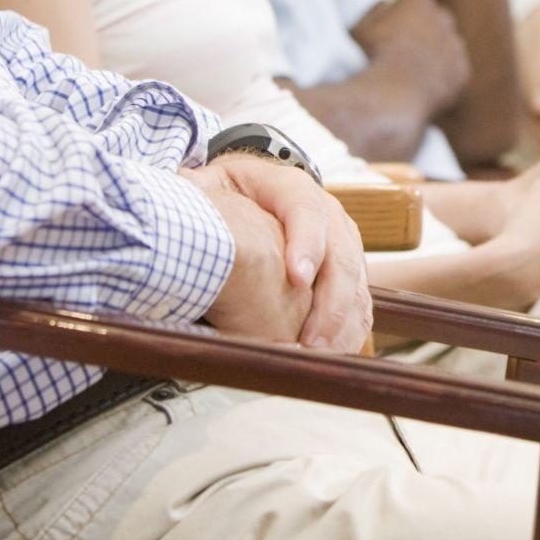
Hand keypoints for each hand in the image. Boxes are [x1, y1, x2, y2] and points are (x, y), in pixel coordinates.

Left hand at [186, 153, 371, 351]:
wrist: (260, 193)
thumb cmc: (234, 194)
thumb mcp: (215, 183)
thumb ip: (200, 189)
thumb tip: (179, 186)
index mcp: (292, 188)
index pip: (306, 210)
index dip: (307, 243)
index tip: (297, 278)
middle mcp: (328, 214)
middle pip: (342, 257)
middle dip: (329, 303)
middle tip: (308, 341)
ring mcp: (343, 243)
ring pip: (356, 284)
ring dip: (341, 324)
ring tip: (316, 355)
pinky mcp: (349, 270)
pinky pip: (360, 303)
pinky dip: (350, 332)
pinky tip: (330, 355)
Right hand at [350, 0, 469, 112]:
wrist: (392, 94)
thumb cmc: (372, 57)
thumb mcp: (361, 26)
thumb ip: (377, 10)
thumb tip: (387, 6)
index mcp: (420, 0)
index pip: (414, 1)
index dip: (401, 16)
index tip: (390, 31)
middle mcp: (444, 18)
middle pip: (434, 21)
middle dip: (422, 32)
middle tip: (402, 52)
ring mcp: (456, 45)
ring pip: (446, 47)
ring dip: (434, 56)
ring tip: (410, 74)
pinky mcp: (462, 72)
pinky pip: (452, 73)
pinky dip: (441, 79)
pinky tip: (422, 88)